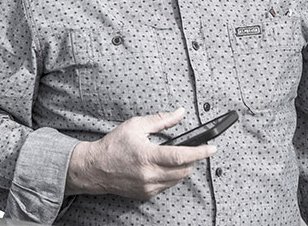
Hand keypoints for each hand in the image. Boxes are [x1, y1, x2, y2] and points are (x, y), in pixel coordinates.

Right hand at [65, 108, 215, 199]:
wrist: (95, 168)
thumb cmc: (114, 145)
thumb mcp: (136, 125)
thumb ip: (161, 120)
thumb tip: (180, 113)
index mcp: (147, 156)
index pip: (181, 156)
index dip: (200, 152)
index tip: (212, 147)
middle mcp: (149, 175)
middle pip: (184, 170)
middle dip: (194, 159)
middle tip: (197, 149)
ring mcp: (148, 187)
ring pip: (178, 179)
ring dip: (184, 167)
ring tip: (182, 155)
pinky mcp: (146, 194)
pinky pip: (168, 185)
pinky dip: (172, 175)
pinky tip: (167, 166)